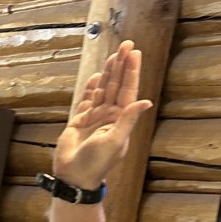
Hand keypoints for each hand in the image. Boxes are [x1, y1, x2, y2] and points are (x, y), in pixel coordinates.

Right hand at [52, 41, 151, 188]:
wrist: (74, 176)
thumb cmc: (97, 163)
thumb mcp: (116, 140)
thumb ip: (128, 119)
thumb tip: (146, 102)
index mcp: (121, 120)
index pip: (128, 90)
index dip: (131, 71)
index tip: (134, 53)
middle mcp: (109, 116)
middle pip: (117, 85)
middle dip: (121, 65)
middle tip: (126, 45)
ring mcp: (94, 117)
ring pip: (103, 89)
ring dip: (108, 72)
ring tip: (114, 55)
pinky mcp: (79, 121)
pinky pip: (86, 100)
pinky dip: (90, 88)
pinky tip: (96, 77)